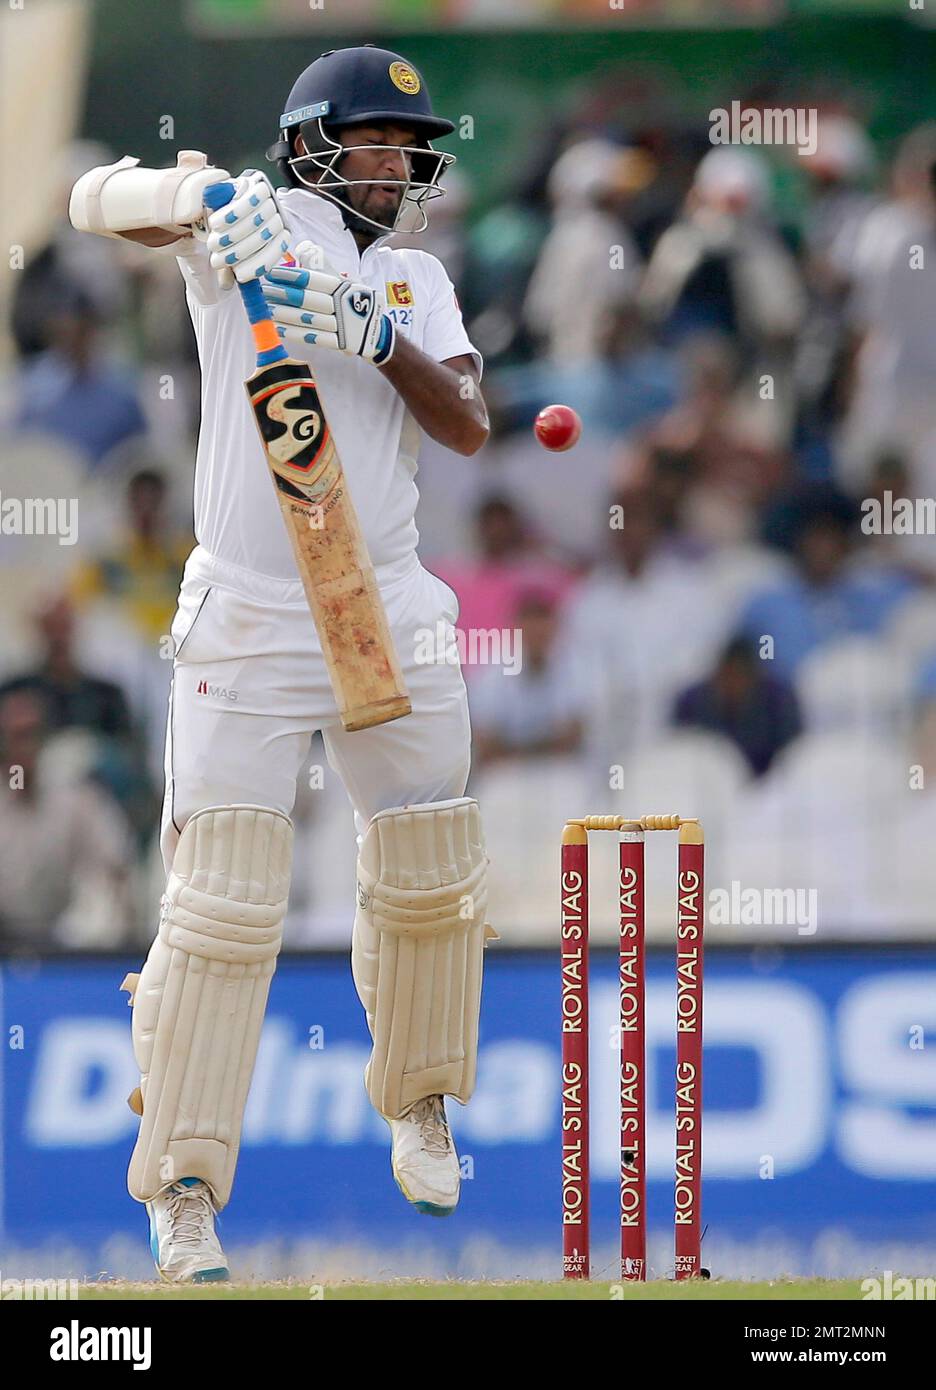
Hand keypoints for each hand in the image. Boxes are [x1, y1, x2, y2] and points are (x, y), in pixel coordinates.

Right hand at [205, 170, 288, 287]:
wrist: (222, 197)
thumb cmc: (226, 230)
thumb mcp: (229, 250)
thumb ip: (229, 266)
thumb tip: (226, 285)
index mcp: (278, 239)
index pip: (272, 256)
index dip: (256, 268)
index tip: (240, 275)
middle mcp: (278, 221)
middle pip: (262, 239)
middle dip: (238, 252)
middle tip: (219, 257)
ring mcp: (270, 202)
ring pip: (253, 223)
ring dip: (231, 236)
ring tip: (216, 241)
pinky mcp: (258, 186)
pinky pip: (245, 202)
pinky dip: (229, 216)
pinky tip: (216, 223)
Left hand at [262, 240, 395, 363]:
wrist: (376, 330)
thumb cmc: (353, 302)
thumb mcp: (344, 281)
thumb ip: (323, 267)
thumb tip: (303, 247)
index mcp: (342, 286)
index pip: (314, 279)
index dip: (292, 276)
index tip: (272, 274)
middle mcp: (342, 304)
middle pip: (308, 299)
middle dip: (284, 295)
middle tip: (264, 291)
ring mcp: (343, 324)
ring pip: (309, 319)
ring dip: (286, 315)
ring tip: (267, 310)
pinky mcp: (341, 342)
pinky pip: (316, 338)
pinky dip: (296, 334)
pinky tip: (279, 329)